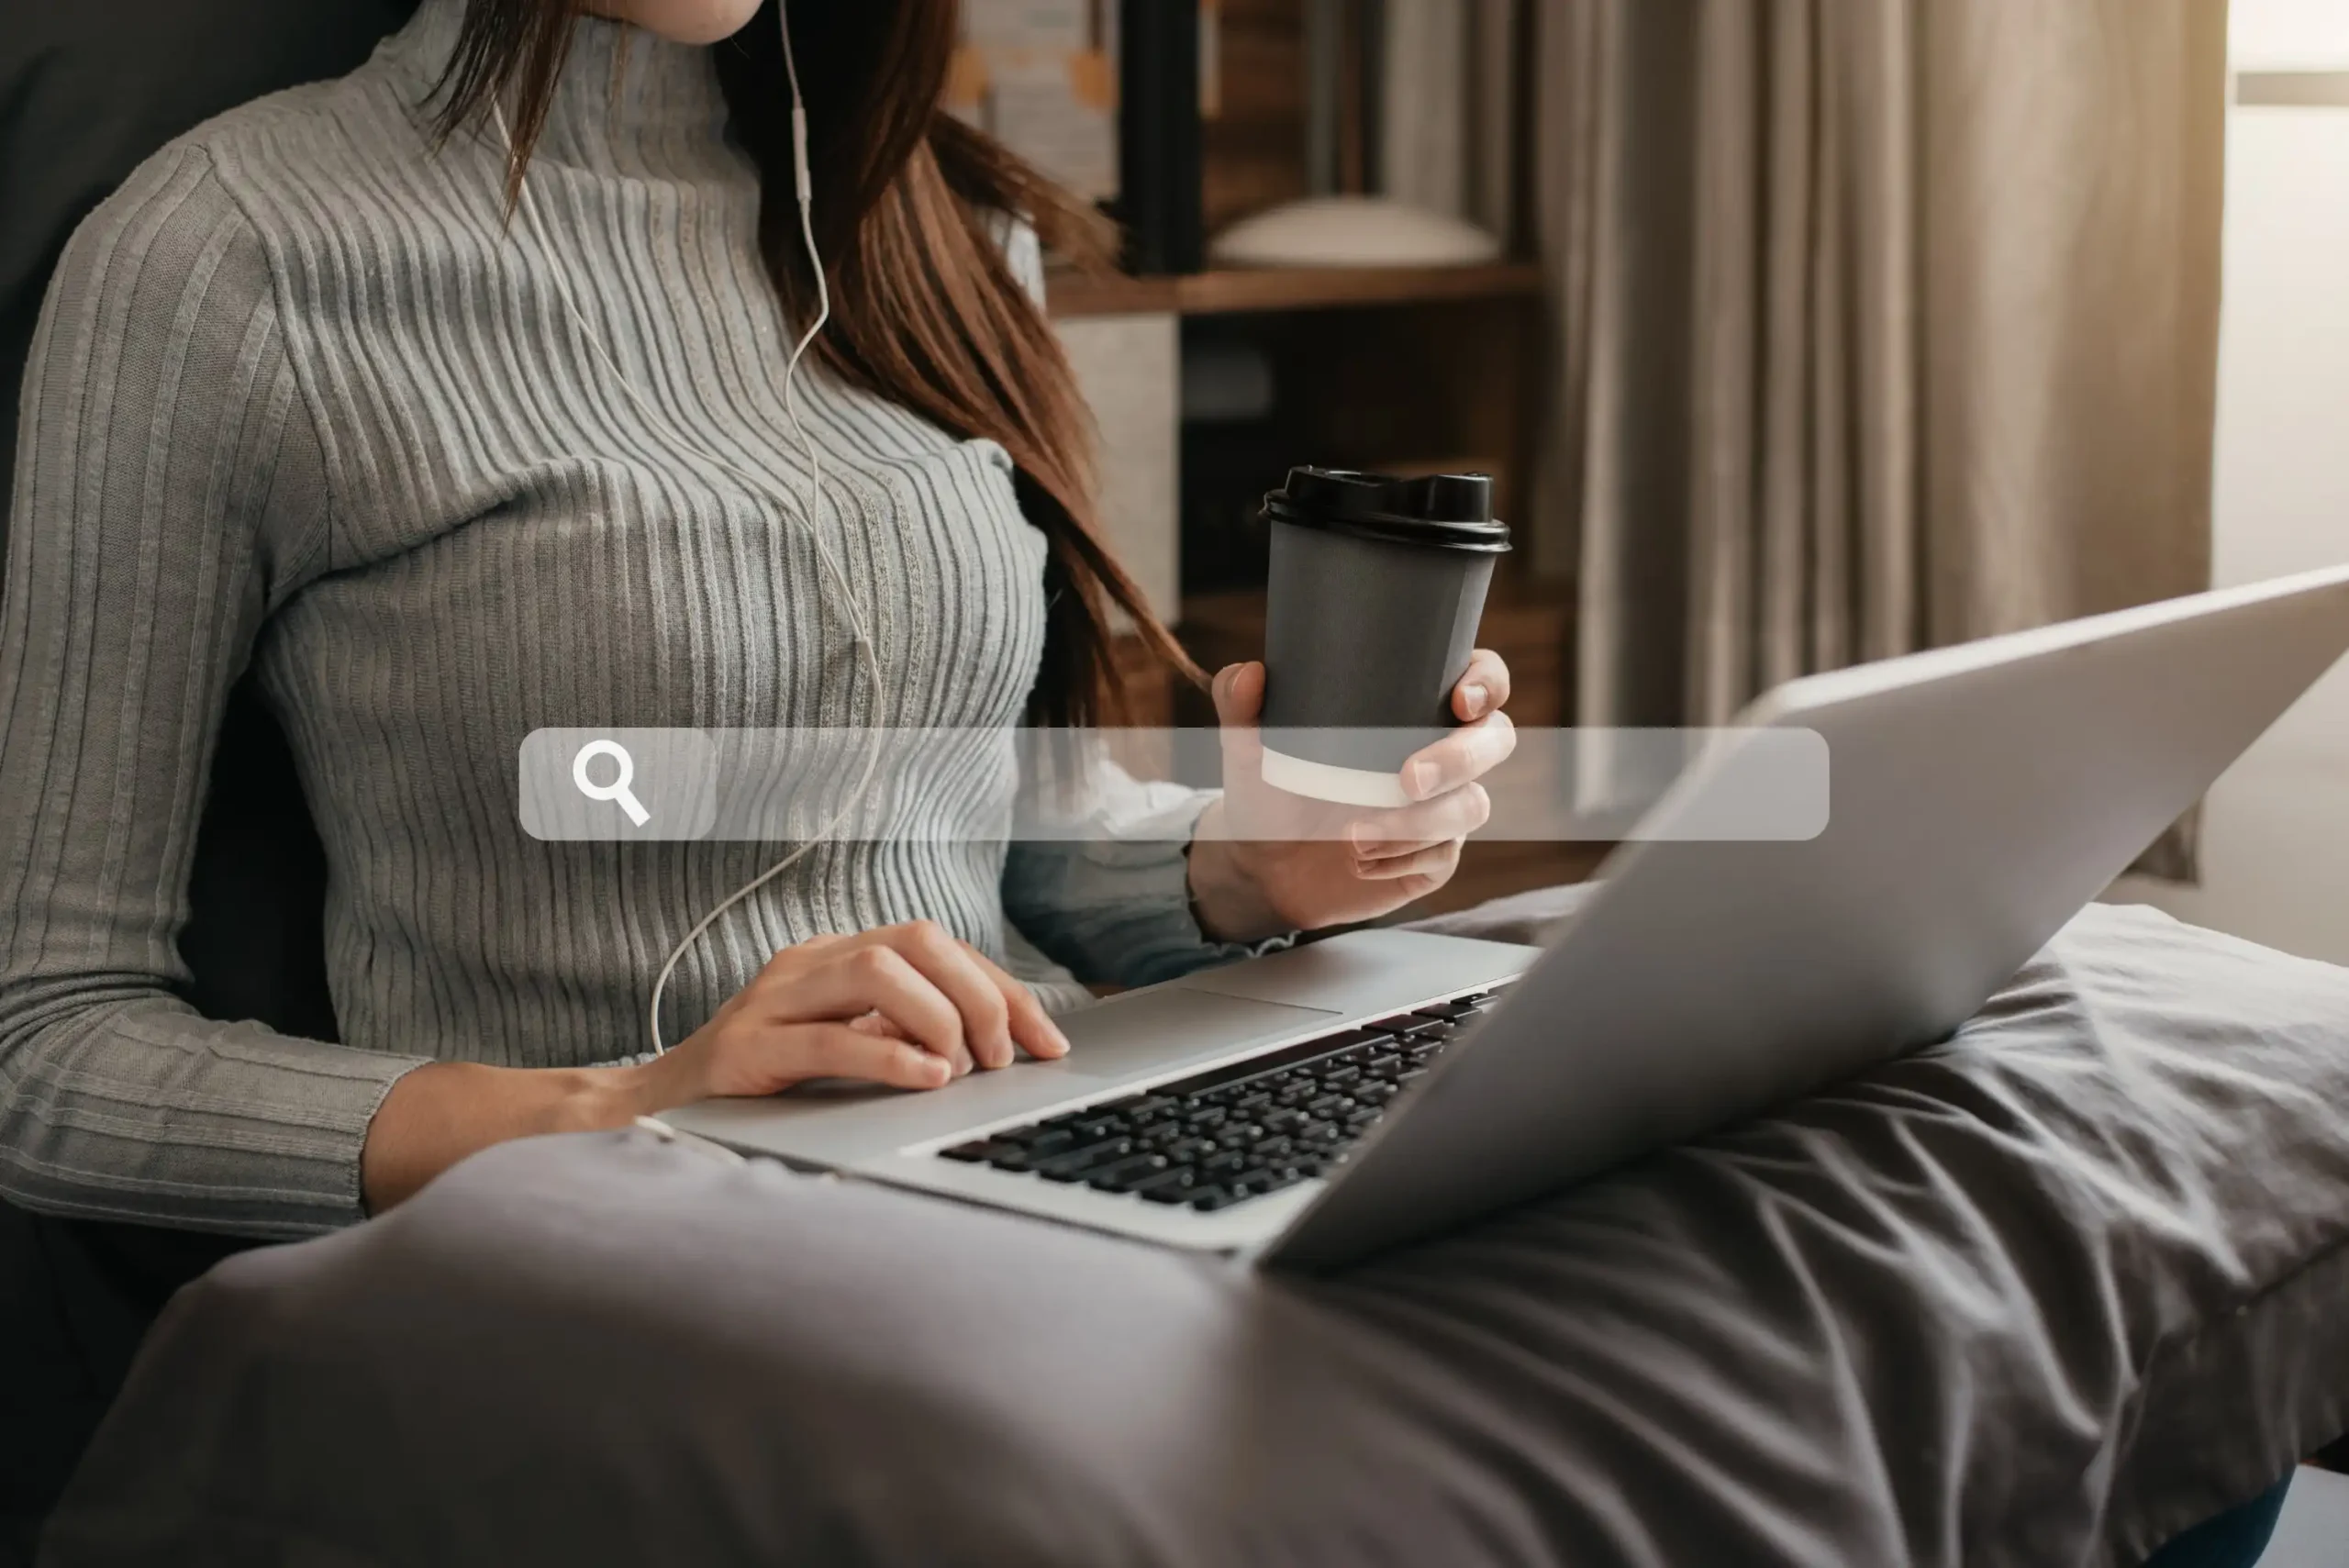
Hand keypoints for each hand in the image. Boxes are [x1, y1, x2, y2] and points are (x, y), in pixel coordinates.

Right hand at [360, 922, 1066, 1214]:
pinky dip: (889, 1054)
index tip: (1050, 1041)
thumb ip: (903, 1038)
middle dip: (980, 996)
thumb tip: (997, 1054)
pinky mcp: (745, 1050)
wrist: (650, 1118)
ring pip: (877, 972)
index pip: (938, 947)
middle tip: (1007, 1058)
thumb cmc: (759, 1093)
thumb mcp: (842, 1053)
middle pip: (917, 941)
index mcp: (835, 957)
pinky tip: (927, 1077)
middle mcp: (806, 964)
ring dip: (941, 1017)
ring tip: (967, 1067)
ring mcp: (771, 1001)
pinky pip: (829, 1037)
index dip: (1002, 988)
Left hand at [1186, 653, 1515, 940]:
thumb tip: (1249, 674)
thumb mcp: (1247, 744)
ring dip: (1415, 823)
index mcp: (1412, 706)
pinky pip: (1443, 855)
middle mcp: (1442, 751)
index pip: (1480, 680)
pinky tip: (1360, 862)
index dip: (1487, 683)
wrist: (1262, 861)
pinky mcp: (1437, 856)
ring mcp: (1445, 805)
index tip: (1460, 700)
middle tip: (1405, 780)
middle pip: (1496, 741)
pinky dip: (1400, 859)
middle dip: (1458, 760)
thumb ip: (1240, 703)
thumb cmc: (1270, 785)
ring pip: (1470, 805)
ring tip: (1353, 835)